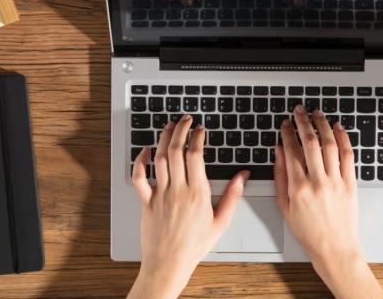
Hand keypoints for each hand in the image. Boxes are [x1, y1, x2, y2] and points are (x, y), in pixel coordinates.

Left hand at [128, 115, 248, 298]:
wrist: (169, 263)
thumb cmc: (194, 245)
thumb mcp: (221, 221)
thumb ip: (233, 195)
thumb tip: (243, 176)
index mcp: (197, 193)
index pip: (195, 155)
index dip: (197, 138)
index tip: (201, 130)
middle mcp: (177, 190)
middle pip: (175, 151)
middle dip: (181, 130)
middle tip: (186, 120)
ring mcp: (159, 194)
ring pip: (158, 159)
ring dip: (163, 139)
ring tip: (169, 127)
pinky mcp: (146, 201)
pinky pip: (139, 177)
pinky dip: (139, 161)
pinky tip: (144, 151)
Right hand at [275, 105, 382, 298]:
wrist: (334, 247)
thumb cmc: (308, 231)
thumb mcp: (285, 206)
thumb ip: (280, 176)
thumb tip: (279, 152)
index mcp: (298, 188)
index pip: (291, 151)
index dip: (287, 133)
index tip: (285, 124)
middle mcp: (317, 182)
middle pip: (310, 142)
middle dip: (303, 122)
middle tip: (299, 111)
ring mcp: (336, 182)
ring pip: (329, 145)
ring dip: (322, 125)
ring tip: (317, 113)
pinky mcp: (350, 184)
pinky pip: (347, 156)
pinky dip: (343, 139)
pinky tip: (338, 128)